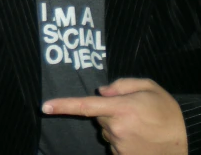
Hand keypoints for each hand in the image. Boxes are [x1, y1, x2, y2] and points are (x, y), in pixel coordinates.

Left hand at [43, 78, 187, 154]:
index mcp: (121, 108)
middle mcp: (116, 127)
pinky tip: (139, 137)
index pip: (85, 106)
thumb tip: (101, 91)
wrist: (184, 144)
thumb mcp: (150, 87)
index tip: (45, 106)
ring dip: (117, 126)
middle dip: (109, 111)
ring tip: (141, 125)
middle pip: (99, 115)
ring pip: (106, 130)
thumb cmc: (167, 113)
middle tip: (133, 111)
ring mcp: (118, 144)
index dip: (63, 106)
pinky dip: (123, 138)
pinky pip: (113, 143)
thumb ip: (123, 84)